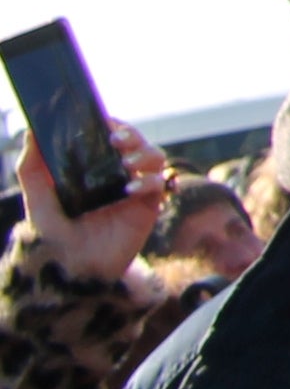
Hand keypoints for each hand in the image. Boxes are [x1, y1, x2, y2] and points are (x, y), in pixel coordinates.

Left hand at [15, 124, 167, 283]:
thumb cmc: (52, 233)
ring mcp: (135, 189)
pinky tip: (129, 188)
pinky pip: (159, 184)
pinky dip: (148, 181)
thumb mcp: (36, 197)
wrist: (69, 268)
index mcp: (96, 168)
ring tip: (126, 162)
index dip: (112, 124)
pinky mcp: (148, 207)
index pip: (111, 136)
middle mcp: (118, 174)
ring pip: (155, 157)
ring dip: (144, 153)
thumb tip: (31, 131)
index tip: (103, 121)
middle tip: (115, 139)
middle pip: (138, 141)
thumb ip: (31, 166)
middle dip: (131, 134)